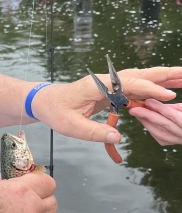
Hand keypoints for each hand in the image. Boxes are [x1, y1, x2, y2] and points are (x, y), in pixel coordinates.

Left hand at [33, 67, 181, 143]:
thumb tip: (117, 138)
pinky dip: (150, 89)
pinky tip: (164, 93)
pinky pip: (134, 89)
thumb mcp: (71, 126)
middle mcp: (106, 81)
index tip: (168, 95)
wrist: (44, 101)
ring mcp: (109, 85)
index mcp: (97, 85)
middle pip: (139, 75)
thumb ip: (93, 132)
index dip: (149, 90)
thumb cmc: (55, 111)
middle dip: (164, 74)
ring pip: (139, 79)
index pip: (128, 84)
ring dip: (161, 79)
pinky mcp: (109, 91)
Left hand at [129, 100, 181, 144]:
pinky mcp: (176, 142)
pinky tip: (145, 122)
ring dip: (147, 124)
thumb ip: (174, 108)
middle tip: (135, 109)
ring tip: (137, 114)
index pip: (173, 116)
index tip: (148, 101)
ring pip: (161, 135)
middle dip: (148, 116)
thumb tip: (155, 106)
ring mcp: (181, 140)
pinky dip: (152, 130)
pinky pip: (162, 139)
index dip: (159, 108)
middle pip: (164, 126)